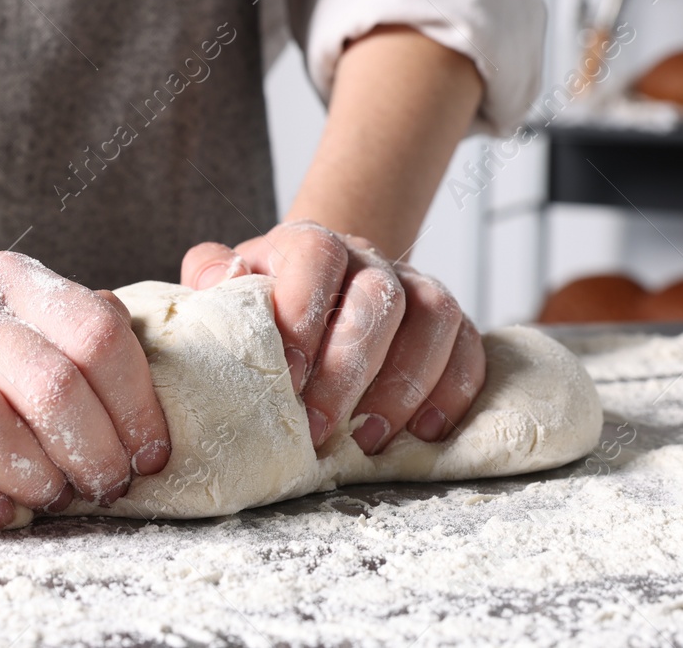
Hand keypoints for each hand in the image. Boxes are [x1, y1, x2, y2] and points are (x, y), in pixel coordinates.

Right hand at [0, 251, 171, 530]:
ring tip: (54, 499)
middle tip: (106, 487)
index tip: (151, 457)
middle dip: (91, 449)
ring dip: (32, 474)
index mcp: (13, 278)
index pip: (96, 334)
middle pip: (47, 381)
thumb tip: (151, 388)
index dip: (136, 404)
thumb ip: (82, 333)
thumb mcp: (20, 314)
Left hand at [181, 221, 484, 454]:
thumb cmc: (264, 303)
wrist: (315, 293)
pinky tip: (426, 432)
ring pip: (434, 317)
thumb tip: (220, 284)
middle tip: (320, 428)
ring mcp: (413, 286)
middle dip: (351, 368)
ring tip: (369, 439)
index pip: (317, 255)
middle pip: (379, 296)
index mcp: (309, 243)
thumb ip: (213, 278)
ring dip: (406, 384)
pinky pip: (470, 346)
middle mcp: (368, 258)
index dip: (305, 311)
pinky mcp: (448, 323)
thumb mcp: (226, 285)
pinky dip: (454, 390)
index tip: (288, 376)